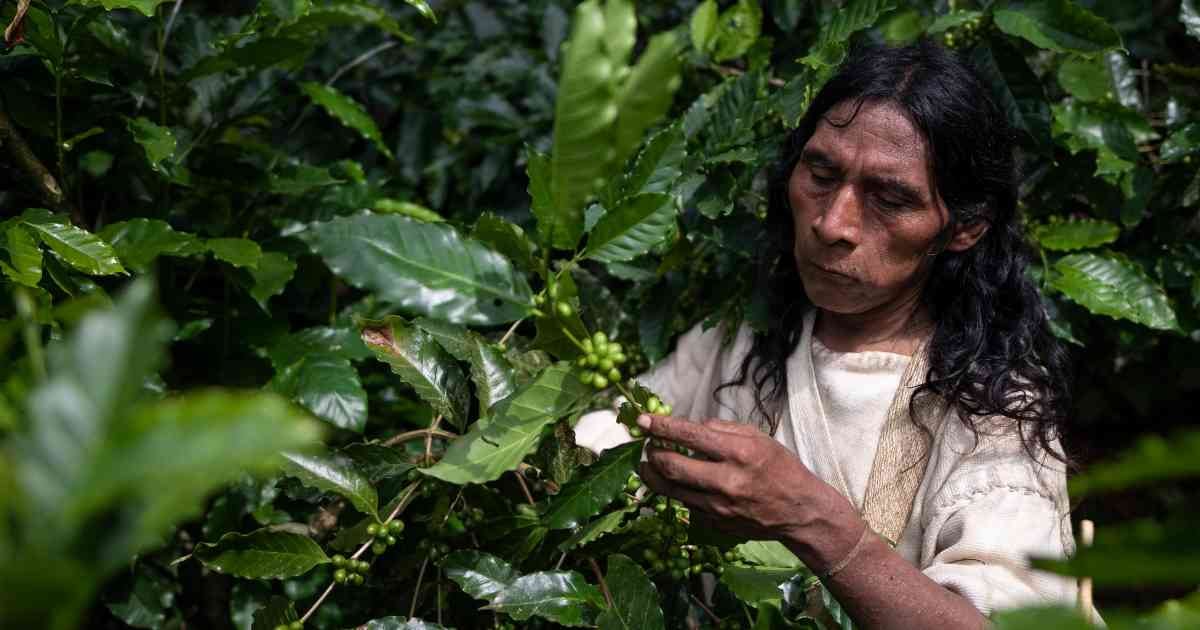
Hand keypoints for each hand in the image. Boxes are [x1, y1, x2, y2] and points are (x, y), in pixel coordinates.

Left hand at [637, 414, 850, 543]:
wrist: (800, 512)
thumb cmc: (780, 468)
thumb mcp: (758, 437)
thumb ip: (722, 429)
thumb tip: (691, 425)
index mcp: (738, 452)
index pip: (689, 435)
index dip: (660, 426)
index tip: (642, 420)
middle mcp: (725, 480)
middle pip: (670, 466)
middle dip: (651, 453)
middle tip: (647, 444)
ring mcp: (718, 506)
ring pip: (669, 489)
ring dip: (653, 473)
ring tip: (649, 462)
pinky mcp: (715, 523)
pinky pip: (684, 503)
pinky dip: (676, 490)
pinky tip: (678, 481)